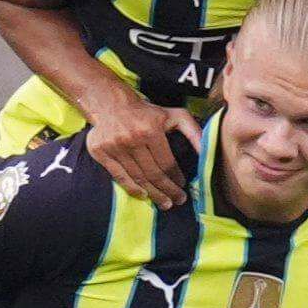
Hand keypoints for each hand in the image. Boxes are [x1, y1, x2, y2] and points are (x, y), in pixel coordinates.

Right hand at [82, 86, 197, 207]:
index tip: (183, 186)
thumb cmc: (147, 112)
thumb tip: (206, 153)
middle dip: (167, 190)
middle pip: (153, 173)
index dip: (176, 177)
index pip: (166, 162)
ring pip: (137, 177)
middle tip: (177, 201)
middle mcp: (132, 139)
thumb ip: (193, 133)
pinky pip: (119, 176)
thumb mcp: (175, 115)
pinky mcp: (101, 152)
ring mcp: (115, 147)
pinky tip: (143, 195)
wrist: (110, 104)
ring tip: (164, 203)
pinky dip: (132, 188)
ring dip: (153, 193)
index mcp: (151, 130)